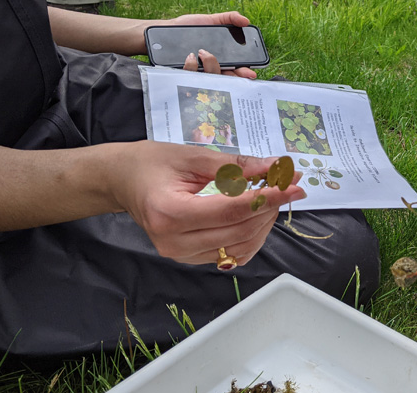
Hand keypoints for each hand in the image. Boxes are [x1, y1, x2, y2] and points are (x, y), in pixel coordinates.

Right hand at [109, 141, 304, 265]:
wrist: (123, 181)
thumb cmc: (151, 164)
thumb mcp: (194, 156)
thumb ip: (236, 166)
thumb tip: (275, 168)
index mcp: (170, 213)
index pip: (233, 210)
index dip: (268, 197)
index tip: (294, 184)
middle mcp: (174, 241)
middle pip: (240, 231)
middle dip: (270, 207)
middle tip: (287, 183)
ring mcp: (181, 255)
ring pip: (241, 246)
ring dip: (264, 222)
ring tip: (271, 196)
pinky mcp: (190, 259)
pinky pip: (232, 254)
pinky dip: (251, 235)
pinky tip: (256, 215)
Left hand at [170, 11, 257, 78]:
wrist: (168, 30)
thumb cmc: (190, 26)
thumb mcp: (211, 19)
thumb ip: (229, 18)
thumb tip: (246, 20)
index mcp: (220, 58)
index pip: (236, 69)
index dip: (244, 73)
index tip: (251, 73)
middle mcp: (210, 68)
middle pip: (227, 78)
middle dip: (236, 76)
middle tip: (242, 73)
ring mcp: (198, 72)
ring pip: (211, 77)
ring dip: (210, 64)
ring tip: (201, 52)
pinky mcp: (185, 74)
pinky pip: (192, 76)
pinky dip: (192, 65)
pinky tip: (189, 56)